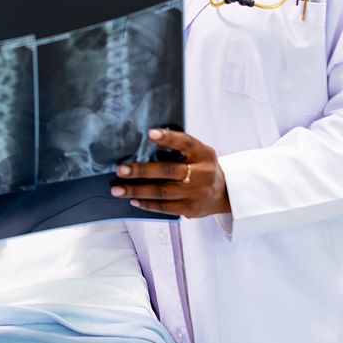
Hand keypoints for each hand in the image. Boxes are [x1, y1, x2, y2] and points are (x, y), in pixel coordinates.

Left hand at [110, 128, 231, 218]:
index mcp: (203, 154)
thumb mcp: (199, 153)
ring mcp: (196, 193)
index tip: (150, 133)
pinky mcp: (191, 209)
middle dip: (141, 170)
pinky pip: (165, 207)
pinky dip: (147, 204)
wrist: (224, 194)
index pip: (185, 143)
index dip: (168, 138)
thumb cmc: (203, 168)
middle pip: (168, 171)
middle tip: (120, 170)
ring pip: (162, 192)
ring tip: (118, 189)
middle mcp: (202, 173)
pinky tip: (133, 200)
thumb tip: (143, 143)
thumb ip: (179, 148)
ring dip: (137, 191)